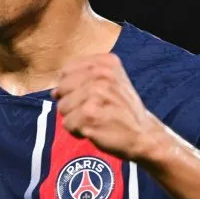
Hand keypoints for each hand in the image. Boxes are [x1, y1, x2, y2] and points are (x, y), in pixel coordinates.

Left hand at [51, 53, 167, 162]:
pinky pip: (67, 124)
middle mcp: (102, 74)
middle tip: (94, 111)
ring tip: (96, 120)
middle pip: (61, 88)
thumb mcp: (111, 84)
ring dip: (75, 119)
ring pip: (62, 107)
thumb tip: (54, 92)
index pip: (67, 71)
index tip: (90, 98)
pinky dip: (77, 131)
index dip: (71, 88)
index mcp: (106, 63)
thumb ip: (82, 79)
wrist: (145, 136)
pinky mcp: (90, 114)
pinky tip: (95, 130)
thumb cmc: (122, 111)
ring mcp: (96, 94)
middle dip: (71, 104)